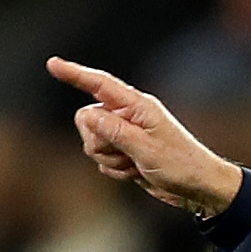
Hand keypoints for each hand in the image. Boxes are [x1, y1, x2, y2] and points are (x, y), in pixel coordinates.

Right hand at [44, 60, 244, 220]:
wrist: (198, 188)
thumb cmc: (181, 165)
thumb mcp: (146, 149)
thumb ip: (114, 131)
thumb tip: (86, 114)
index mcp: (138, 106)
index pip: (100, 84)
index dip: (75, 74)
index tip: (52, 64)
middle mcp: (129, 116)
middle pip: (87, 119)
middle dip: (97, 141)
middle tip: (125, 154)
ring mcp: (125, 134)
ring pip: (92, 142)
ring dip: (109, 159)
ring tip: (136, 165)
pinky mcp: (124, 152)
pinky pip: (102, 160)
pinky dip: (115, 169)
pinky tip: (136, 172)